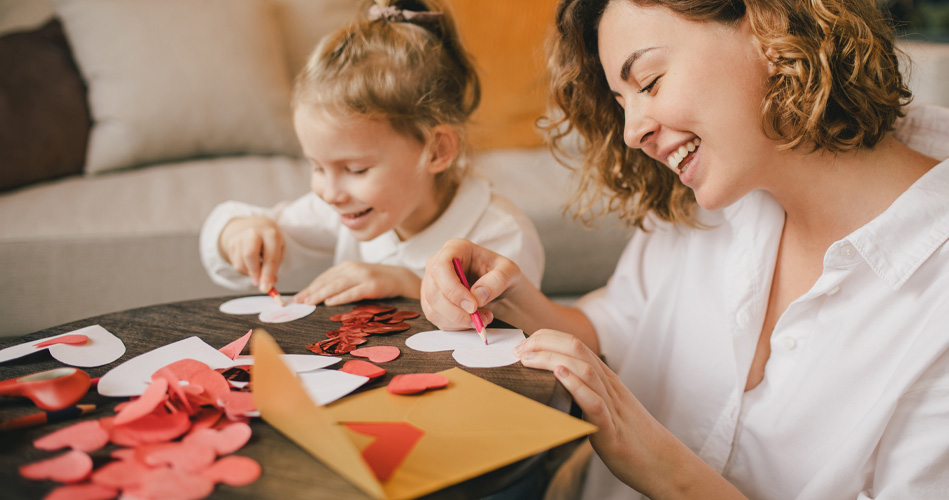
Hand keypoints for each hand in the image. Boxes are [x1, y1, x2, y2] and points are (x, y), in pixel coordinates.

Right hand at [218, 216, 284, 292]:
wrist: (256, 227)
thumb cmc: (270, 243)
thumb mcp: (278, 251)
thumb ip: (274, 267)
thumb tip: (267, 284)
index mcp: (271, 234)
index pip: (270, 257)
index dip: (268, 274)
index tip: (266, 288)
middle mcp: (254, 233)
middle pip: (249, 254)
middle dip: (254, 272)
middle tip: (258, 283)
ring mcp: (241, 237)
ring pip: (241, 263)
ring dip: (250, 273)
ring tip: (258, 269)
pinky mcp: (232, 244)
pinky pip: (236, 264)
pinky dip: (244, 269)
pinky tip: (250, 263)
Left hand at [293, 261, 419, 305]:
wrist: (401, 278)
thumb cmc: (376, 281)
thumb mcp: (357, 278)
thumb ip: (341, 283)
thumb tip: (320, 295)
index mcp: (347, 266)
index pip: (325, 277)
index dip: (310, 286)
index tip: (298, 297)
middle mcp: (353, 269)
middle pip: (328, 281)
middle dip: (311, 291)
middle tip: (299, 301)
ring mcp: (363, 276)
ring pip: (337, 285)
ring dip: (321, 294)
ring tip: (309, 302)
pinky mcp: (372, 285)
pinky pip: (353, 292)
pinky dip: (340, 297)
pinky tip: (329, 303)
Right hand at [420, 238, 523, 330]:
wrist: (496, 284)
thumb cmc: (500, 272)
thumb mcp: (509, 271)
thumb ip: (498, 280)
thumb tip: (478, 296)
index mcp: (454, 248)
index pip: (441, 268)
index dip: (453, 290)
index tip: (472, 306)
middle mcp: (437, 263)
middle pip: (433, 292)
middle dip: (456, 312)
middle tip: (478, 319)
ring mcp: (431, 283)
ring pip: (433, 308)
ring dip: (457, 321)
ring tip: (482, 319)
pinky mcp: (431, 300)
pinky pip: (436, 318)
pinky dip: (455, 325)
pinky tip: (472, 320)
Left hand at [514, 330, 745, 498]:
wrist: (661, 462)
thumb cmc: (629, 436)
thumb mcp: (604, 406)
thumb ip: (583, 392)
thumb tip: (551, 384)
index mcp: (605, 378)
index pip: (574, 343)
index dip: (546, 338)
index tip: (522, 346)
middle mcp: (608, 385)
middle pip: (577, 348)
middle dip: (544, 343)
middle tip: (518, 351)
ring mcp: (612, 405)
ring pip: (584, 370)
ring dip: (552, 360)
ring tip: (529, 359)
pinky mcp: (612, 429)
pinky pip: (595, 403)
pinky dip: (576, 387)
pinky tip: (560, 377)